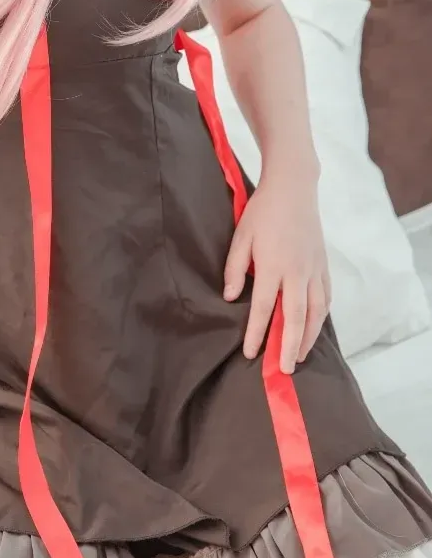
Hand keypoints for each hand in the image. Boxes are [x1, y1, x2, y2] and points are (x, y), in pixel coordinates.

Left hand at [223, 174, 330, 373]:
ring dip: (308, 336)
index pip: (263, 308)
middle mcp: (297, 271)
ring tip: (299, 355)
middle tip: (283, 369)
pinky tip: (313, 327)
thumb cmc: (262, 211)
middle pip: (295, 317)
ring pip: (316, 311)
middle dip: (288, 345)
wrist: (294, 188)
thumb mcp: (241, 237)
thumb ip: (235, 269)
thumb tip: (231, 297)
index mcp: (273, 265)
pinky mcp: (323, 264)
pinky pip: (326, 297)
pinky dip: (321, 317)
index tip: (250, 353)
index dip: (256, 332)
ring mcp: (314, 268)